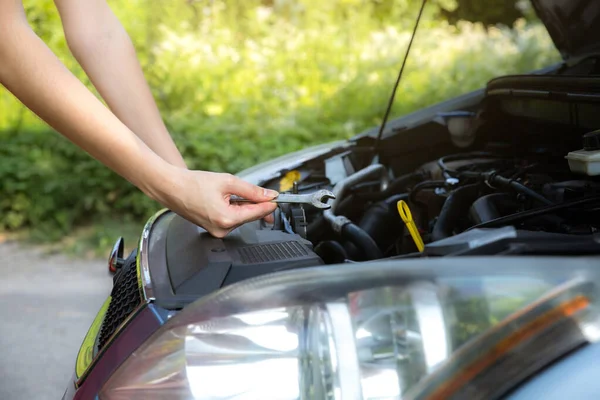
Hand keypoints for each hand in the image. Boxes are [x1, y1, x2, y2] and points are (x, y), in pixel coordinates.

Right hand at [156, 169, 278, 237]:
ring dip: (243, 206)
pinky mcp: (213, 229)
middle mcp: (222, 229)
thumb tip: (268, 195)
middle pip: (250, 217)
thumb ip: (251, 190)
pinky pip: (230, 219)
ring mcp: (217, 231)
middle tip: (262, 194)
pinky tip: (225, 199)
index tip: (278, 199)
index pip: (257, 213)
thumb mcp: (227, 181)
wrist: (171, 188)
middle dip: (256, 204)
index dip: (269, 205)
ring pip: (241, 218)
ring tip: (230, 192)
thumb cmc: (193, 184)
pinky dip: (233, 209)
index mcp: (227, 219)